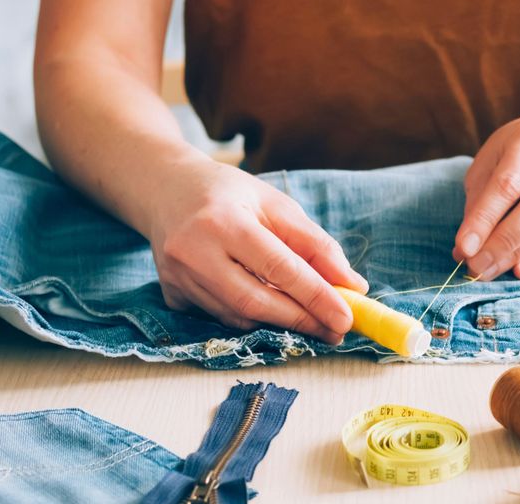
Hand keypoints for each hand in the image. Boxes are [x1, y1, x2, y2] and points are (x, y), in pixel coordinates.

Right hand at [147, 156, 366, 343]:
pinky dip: (253, 315)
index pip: (278, 267)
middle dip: (301, 320)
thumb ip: (315, 244)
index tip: (346, 318)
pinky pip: (221, 317)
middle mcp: (192, 252)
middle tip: (336, 329)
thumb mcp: (277, 205)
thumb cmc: (231, 194)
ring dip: (280, 321)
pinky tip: (270, 305)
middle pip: (255, 301)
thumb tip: (353, 286)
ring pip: (238, 316)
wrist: (166, 190)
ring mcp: (176, 277)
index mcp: (222, 220)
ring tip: (311, 317)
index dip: (316, 296)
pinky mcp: (171, 295)